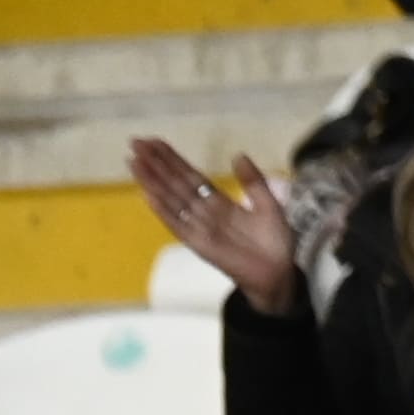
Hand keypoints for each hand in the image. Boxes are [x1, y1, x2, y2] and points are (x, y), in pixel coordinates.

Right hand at [128, 138, 301, 310]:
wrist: (279, 272)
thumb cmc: (273, 242)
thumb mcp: (268, 203)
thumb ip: (253, 181)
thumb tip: (238, 154)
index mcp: (218, 202)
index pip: (190, 176)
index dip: (172, 159)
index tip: (154, 142)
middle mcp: (203, 213)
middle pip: (175, 183)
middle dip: (155, 164)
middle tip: (136, 142)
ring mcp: (199, 228)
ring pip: (171, 200)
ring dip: (152, 181)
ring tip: (134, 162)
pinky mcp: (200, 245)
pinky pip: (178, 225)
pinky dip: (163, 211)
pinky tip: (148, 196)